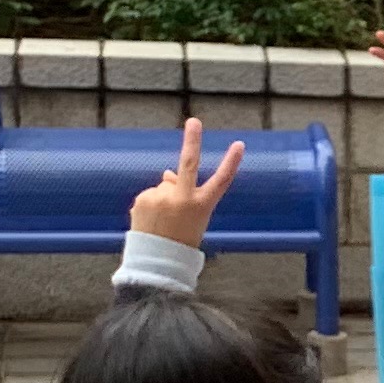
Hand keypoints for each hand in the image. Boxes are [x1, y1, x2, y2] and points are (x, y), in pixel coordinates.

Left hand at [127, 116, 245, 248]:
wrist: (156, 261)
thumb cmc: (180, 241)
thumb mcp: (192, 219)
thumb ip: (183, 194)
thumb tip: (167, 173)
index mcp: (202, 206)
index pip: (221, 180)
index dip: (231, 162)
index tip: (239, 144)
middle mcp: (182, 198)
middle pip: (188, 163)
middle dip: (192, 140)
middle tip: (194, 121)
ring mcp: (162, 197)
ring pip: (164, 186)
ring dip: (163, 197)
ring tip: (163, 221)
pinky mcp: (144, 198)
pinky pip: (150, 194)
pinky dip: (151, 203)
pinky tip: (152, 221)